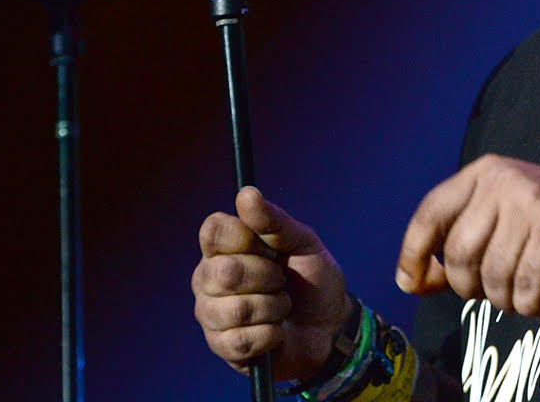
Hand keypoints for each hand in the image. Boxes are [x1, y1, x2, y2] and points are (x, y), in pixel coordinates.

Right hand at [191, 186, 351, 380]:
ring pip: (235, 310)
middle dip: (268, 277)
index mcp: (224, 247)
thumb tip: (246, 193)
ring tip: (280, 306)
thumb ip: (275, 221)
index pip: (214, 231)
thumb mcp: (304, 243)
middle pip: (224, 272)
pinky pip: (242, 340)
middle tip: (281, 281)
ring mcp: (211, 314)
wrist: (331, 326)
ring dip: (273, 308)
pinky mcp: (223, 347)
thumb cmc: (312, 279)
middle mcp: (208, 278)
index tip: (270, 247)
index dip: (246, 239)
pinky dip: (271, 335)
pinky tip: (276, 332)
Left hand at [395, 154, 539, 316]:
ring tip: (525, 296)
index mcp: (485, 173)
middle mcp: (503, 180)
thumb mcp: (506, 223)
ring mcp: (531, 202)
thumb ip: (462, 247)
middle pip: (458, 254)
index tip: (410, 283)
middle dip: (472, 288)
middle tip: (498, 294)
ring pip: (492, 274)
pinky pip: (526, 284)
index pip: (430, 213)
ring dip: (507, 300)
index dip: (412, 253)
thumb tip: (413, 280)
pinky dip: (532, 303)